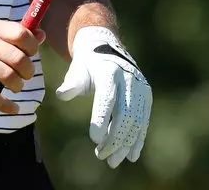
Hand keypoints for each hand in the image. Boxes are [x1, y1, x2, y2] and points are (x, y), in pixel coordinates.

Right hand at [0, 20, 44, 113]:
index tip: (30, 55)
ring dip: (17, 86)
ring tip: (15, 87)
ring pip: (8, 77)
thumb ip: (14, 34)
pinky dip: (5, 105)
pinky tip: (12, 108)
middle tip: (25, 76)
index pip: (22, 34)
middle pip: (18, 59)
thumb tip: (42, 35)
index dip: (32, 47)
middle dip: (28, 72)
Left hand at [56, 26, 151, 166]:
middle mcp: (128, 78)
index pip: (107, 98)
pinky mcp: (146, 96)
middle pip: (125, 114)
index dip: (102, 119)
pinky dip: (138, 139)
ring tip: (113, 161)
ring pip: (136, 121)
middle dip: (114, 138)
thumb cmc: (87, 63)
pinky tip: (131, 155)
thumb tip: (62, 94)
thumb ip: (72, 83)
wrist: (107, 46)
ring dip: (125, 144)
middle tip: (101, 156)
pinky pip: (143, 120)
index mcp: (109, 71)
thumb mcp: (77, 69)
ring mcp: (140, 87)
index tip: (94, 140)